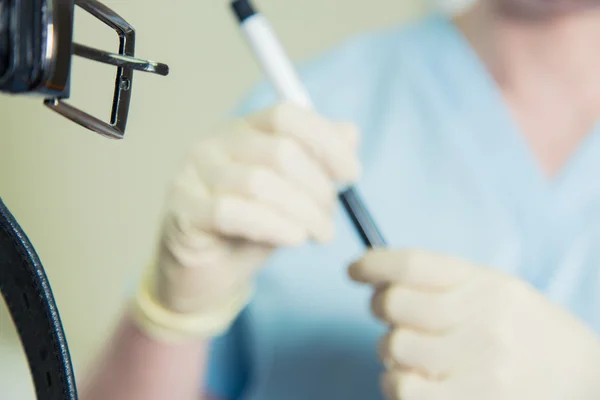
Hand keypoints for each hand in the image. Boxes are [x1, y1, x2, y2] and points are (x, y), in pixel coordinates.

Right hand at [132, 103, 360, 341]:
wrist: (205, 273)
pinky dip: (273, 225)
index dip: (325, 141)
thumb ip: (316, 161)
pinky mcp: (184, 213)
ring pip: (259, 182)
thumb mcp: (291, 193)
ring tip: (320, 235)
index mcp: (242, 131)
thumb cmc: (250, 228)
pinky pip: (233, 212)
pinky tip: (293, 239)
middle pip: (278, 151)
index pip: (286, 116)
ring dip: (302, 212)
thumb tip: (350, 133)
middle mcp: (214, 146)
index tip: (352, 174)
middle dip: (317, 188)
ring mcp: (193, 177)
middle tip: (330, 219)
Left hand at [349, 249, 599, 399]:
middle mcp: (484, 319)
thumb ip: (446, 283)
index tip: (355, 270)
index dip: (373, 264)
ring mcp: (481, 364)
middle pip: (393, 303)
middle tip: (391, 315)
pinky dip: (396, 384)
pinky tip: (413, 381)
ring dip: (390, 350)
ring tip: (411, 354)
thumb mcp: (499, 291)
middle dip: (381, 307)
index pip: (411, 264)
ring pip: (392, 347)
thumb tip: (379, 282)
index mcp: (487, 284)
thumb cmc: (529, 333)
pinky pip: (404, 389)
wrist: (587, 380)